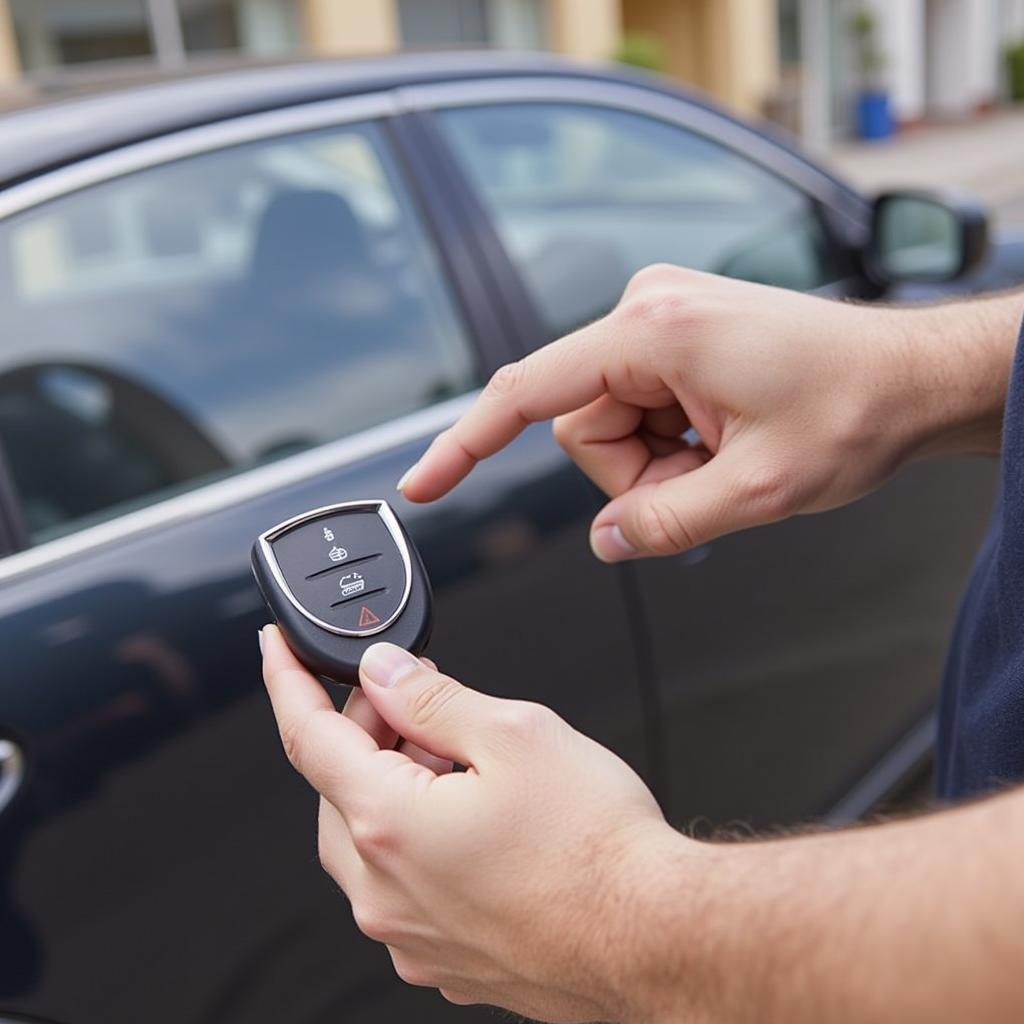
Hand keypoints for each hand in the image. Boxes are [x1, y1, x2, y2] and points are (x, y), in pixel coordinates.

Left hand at [260, 625, 686, 1021]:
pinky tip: (481, 825)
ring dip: (397, 789)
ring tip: (468, 769)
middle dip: (371, 735)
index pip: (307, 737)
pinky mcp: (443, 959)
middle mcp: (384, 890)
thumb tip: (386, 674)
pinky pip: (403, 885)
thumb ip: (433, 699)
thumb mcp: (516, 734)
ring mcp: (410, 934)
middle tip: (424, 707)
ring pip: (369, 838)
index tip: (277, 651)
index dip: (287, 682)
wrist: (654, 939)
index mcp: (389, 824)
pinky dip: (421, 841)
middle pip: (340, 787)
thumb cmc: (597, 849)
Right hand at [399, 265, 1008, 559]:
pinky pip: (639, 407)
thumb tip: (606, 542)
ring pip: (612, 425)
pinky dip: (672, 442)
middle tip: (707, 481)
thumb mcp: (758, 491)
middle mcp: (647, 311)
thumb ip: (665, 524)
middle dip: (634, 474)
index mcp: (654, 332)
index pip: (529, 392)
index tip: (423, 484)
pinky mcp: (674, 335)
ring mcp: (660, 319)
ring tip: (725, 457)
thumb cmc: (854, 408)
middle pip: (582, 427)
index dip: (468, 444)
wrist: (911, 375)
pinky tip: (723, 436)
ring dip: (658, 462)